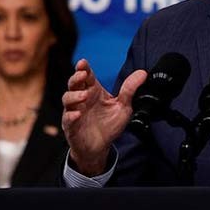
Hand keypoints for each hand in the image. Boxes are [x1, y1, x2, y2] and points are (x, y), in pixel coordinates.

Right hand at [61, 59, 146, 175]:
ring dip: (74, 95)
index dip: (83, 68)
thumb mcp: (123, 107)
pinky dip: (71, 115)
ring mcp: (74, 111)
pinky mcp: (71, 126)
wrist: (101, 147)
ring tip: (84, 96)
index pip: (87, 76)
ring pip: (67, 98)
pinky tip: (78, 114)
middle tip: (82, 75)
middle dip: (76, 77)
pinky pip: (67, 118)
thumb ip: (129, 90)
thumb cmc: (109, 125)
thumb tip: (142, 73)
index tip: (83, 62)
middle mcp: (82, 99)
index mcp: (93, 91)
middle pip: (74, 84)